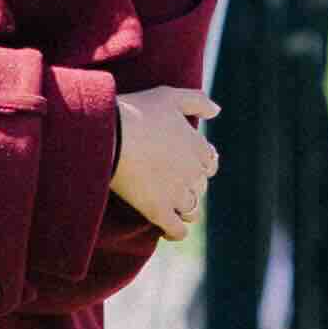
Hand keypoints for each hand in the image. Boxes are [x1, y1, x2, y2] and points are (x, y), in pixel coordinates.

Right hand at [110, 84, 218, 246]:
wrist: (110, 135)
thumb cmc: (137, 112)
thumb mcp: (169, 96)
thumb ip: (198, 101)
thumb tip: (217, 111)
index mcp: (198, 147)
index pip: (210, 163)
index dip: (197, 164)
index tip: (181, 162)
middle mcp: (193, 173)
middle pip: (200, 186)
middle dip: (188, 185)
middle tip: (166, 180)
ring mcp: (177, 195)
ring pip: (192, 210)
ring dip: (183, 208)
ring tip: (166, 203)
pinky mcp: (159, 212)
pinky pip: (178, 231)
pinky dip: (176, 232)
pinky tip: (166, 230)